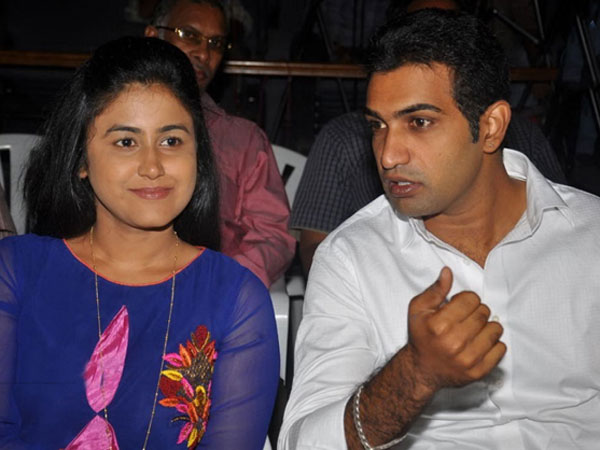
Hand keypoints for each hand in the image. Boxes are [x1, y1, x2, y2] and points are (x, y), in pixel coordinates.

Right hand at [406, 267, 505, 393]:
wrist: (421, 369)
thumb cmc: (421, 336)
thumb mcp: (419, 309)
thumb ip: (435, 290)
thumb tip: (447, 272)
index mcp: (439, 325)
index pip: (471, 299)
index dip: (466, 299)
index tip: (460, 305)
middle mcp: (454, 342)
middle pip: (484, 313)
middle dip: (477, 311)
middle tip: (467, 317)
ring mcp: (467, 359)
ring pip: (495, 330)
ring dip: (487, 326)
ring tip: (475, 329)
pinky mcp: (478, 371)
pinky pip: (500, 349)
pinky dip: (494, 343)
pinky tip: (480, 342)